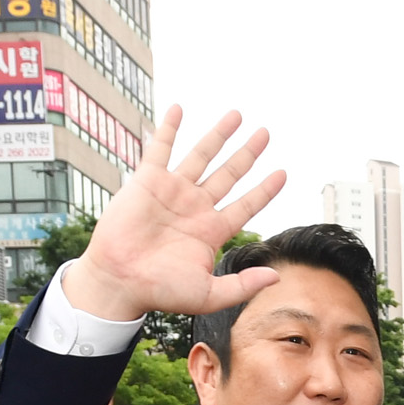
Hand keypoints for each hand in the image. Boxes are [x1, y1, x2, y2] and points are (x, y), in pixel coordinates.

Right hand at [68, 105, 287, 322]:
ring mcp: (173, 192)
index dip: (265, 190)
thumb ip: (243, 285)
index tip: (283, 173)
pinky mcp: (148, 181)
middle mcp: (196, 207)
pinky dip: (169, 129)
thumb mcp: (209, 295)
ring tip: (237, 115)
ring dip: (219, 135)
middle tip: (265, 133)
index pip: (246, 205)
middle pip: (229, 174)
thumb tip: (276, 277)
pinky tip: (179, 109)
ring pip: (202, 156)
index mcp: (212, 230)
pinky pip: (160, 149)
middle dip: (248, 153)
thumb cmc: (160, 291)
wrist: (120, 281)